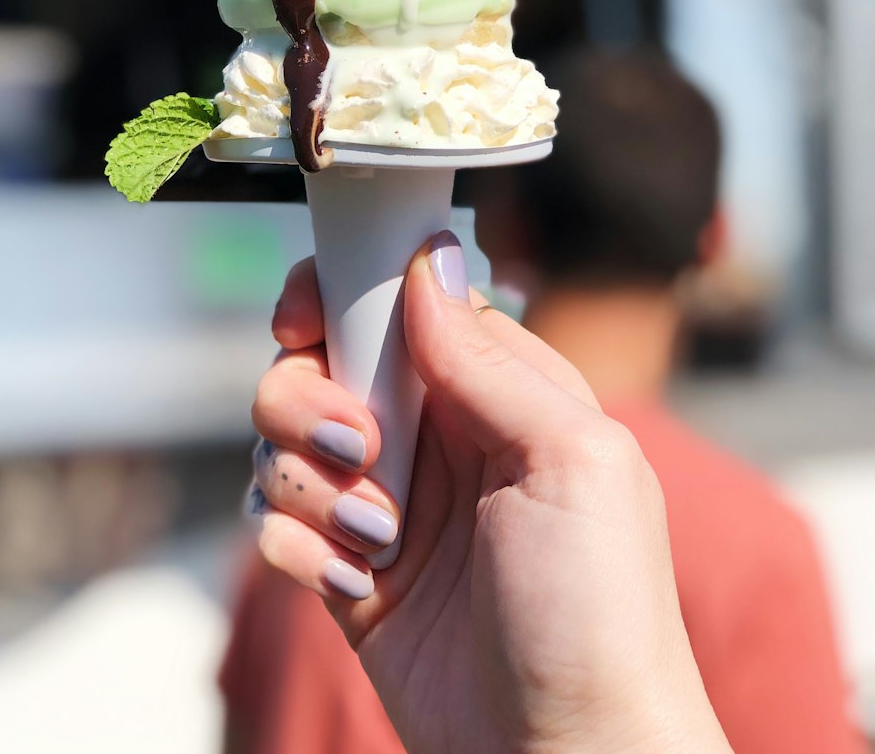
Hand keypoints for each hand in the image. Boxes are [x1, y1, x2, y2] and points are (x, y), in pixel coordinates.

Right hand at [250, 236, 729, 753]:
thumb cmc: (597, 612)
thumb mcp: (571, 461)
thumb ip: (488, 361)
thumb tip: (428, 262)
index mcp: (498, 392)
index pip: (400, 303)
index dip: (341, 293)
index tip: (303, 314)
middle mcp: (437, 438)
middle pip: (322, 363)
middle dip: (312, 398)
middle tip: (361, 449)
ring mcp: (387, 505)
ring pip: (286, 440)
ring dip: (308, 483)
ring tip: (375, 539)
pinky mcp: (346, 573)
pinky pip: (277, 522)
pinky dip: (296, 546)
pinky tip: (355, 587)